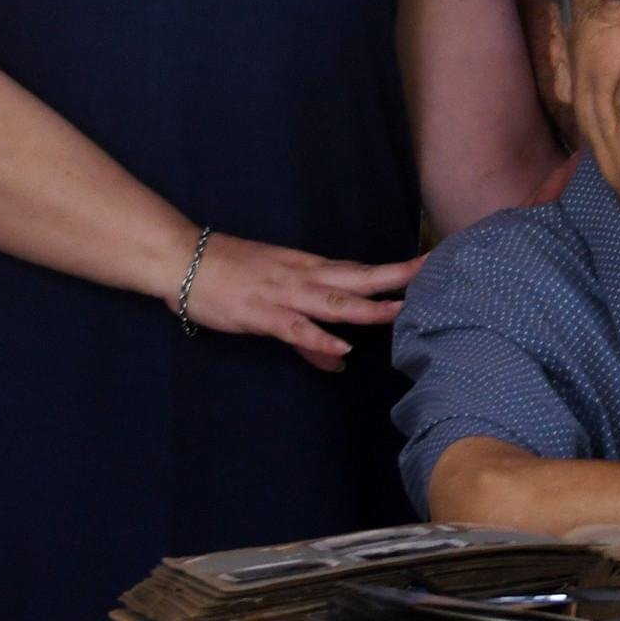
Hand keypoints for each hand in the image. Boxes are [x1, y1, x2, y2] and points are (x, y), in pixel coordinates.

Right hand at [179, 232, 421, 372]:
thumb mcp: (275, 301)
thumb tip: (340, 361)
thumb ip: (310, 338)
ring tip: (401, 311)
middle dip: (399, 277)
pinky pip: (295, 328)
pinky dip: (318, 337)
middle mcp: (306, 277)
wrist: (182, 259)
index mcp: (312, 270)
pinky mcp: (262, 313)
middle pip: (360, 277)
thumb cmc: (229, 275)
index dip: (398, 270)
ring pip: (334, 301)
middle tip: (436, 270)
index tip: (434, 263)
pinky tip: (341, 346)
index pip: (363, 270)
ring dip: (368, 307)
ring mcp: (285, 294)